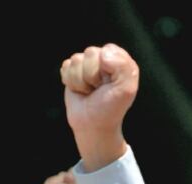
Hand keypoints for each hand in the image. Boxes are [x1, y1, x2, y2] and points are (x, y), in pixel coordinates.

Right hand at [61, 44, 138, 170]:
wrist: (92, 125)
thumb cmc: (110, 108)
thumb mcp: (126, 89)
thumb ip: (123, 66)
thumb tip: (102, 54)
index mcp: (118, 60)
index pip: (107, 50)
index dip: (105, 68)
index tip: (108, 84)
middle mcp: (102, 59)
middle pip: (90, 53)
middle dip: (91, 75)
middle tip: (97, 89)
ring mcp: (86, 65)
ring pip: (76, 61)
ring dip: (80, 81)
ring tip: (88, 91)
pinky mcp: (71, 72)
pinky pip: (65, 67)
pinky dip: (70, 82)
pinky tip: (78, 90)